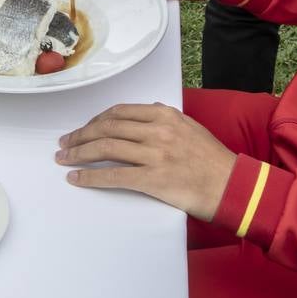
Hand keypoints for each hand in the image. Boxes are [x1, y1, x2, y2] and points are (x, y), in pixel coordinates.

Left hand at [56, 103, 236, 221]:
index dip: (95, 120)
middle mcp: (157, 131)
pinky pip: (113, 175)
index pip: (119, 112)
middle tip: (65, 142)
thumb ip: (165, 119)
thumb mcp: (190, 127)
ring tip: (64, 158)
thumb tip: (144, 113)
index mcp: (164, 115)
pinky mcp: (153, 179)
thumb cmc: (212, 160)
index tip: (83, 128)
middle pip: (107, 127)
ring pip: (106, 148)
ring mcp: (154, 154)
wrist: (232, 186)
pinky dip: (90, 176)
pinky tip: (76, 178)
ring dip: (79, 153)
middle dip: (81, 135)